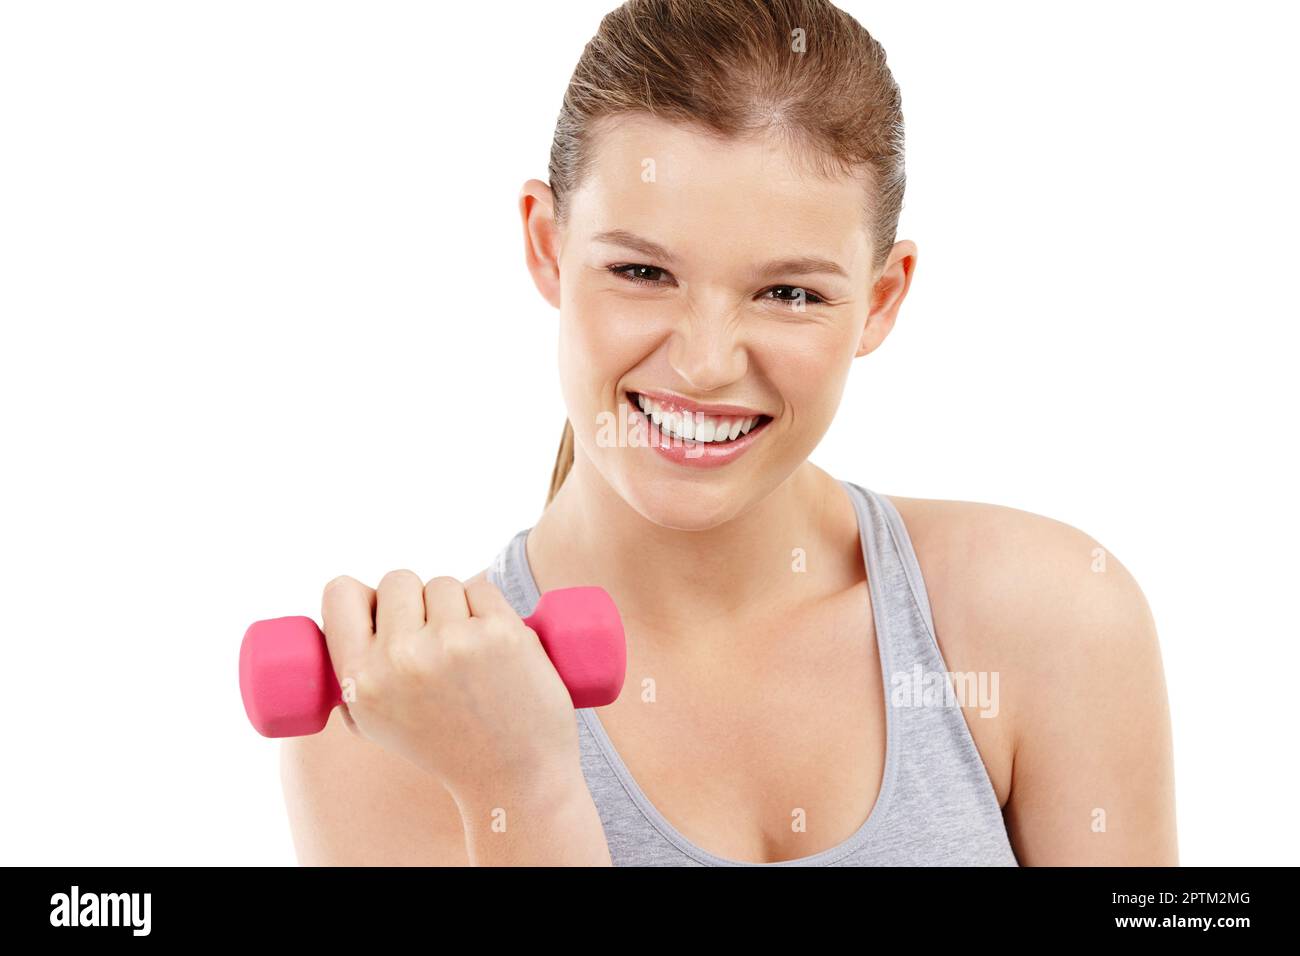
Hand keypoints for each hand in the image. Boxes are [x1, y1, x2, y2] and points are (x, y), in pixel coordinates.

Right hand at [319, 571, 582, 801]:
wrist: (514, 777)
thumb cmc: (446, 747)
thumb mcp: (377, 723)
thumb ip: (354, 675)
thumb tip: (342, 621)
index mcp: (362, 680)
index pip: (341, 593)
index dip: (362, 595)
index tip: (382, 610)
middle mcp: (402, 658)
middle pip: (398, 580)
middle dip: (417, 600)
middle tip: (435, 638)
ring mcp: (453, 641)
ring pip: (444, 584)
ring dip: (455, 605)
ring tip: (468, 652)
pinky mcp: (500, 632)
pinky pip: (483, 589)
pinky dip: (489, 608)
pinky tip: (495, 646)